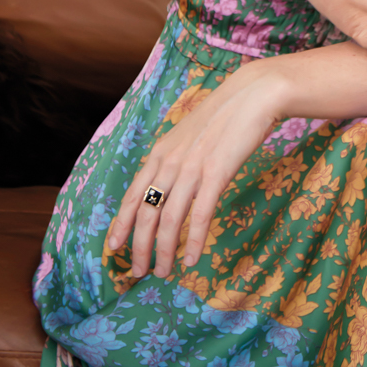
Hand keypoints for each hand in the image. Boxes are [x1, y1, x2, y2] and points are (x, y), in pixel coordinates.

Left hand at [107, 63, 288, 279]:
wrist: (252, 95)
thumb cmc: (223, 114)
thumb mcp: (187, 134)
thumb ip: (174, 158)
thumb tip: (165, 184)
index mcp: (160, 152)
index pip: (132, 195)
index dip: (121, 224)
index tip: (113, 248)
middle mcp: (170, 162)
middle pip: (146, 212)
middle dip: (139, 247)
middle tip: (139, 271)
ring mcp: (192, 168)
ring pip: (169, 219)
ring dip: (163, 251)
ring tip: (163, 272)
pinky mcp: (216, 174)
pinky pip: (200, 215)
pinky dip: (193, 241)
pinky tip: (191, 259)